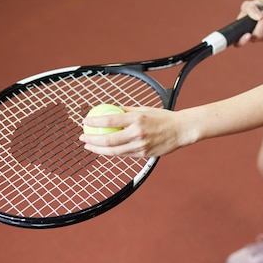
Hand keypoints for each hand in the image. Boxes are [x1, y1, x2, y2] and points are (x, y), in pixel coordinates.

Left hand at [79, 106, 193, 156]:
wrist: (181, 131)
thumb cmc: (162, 118)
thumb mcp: (144, 109)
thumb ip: (126, 110)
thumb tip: (109, 108)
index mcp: (137, 119)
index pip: (110, 120)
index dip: (95, 122)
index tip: (85, 121)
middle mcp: (138, 133)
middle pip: (109, 139)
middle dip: (92, 139)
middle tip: (82, 137)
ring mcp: (141, 146)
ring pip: (114, 151)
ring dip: (98, 149)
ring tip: (89, 146)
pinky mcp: (144, 154)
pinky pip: (124, 154)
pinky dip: (112, 152)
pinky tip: (105, 150)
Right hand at [235, 0, 262, 47]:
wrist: (262, 7)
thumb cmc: (252, 8)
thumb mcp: (247, 5)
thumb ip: (250, 9)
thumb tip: (259, 17)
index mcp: (241, 33)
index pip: (238, 43)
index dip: (242, 41)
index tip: (248, 34)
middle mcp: (251, 38)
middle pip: (258, 35)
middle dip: (262, 21)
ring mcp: (262, 37)